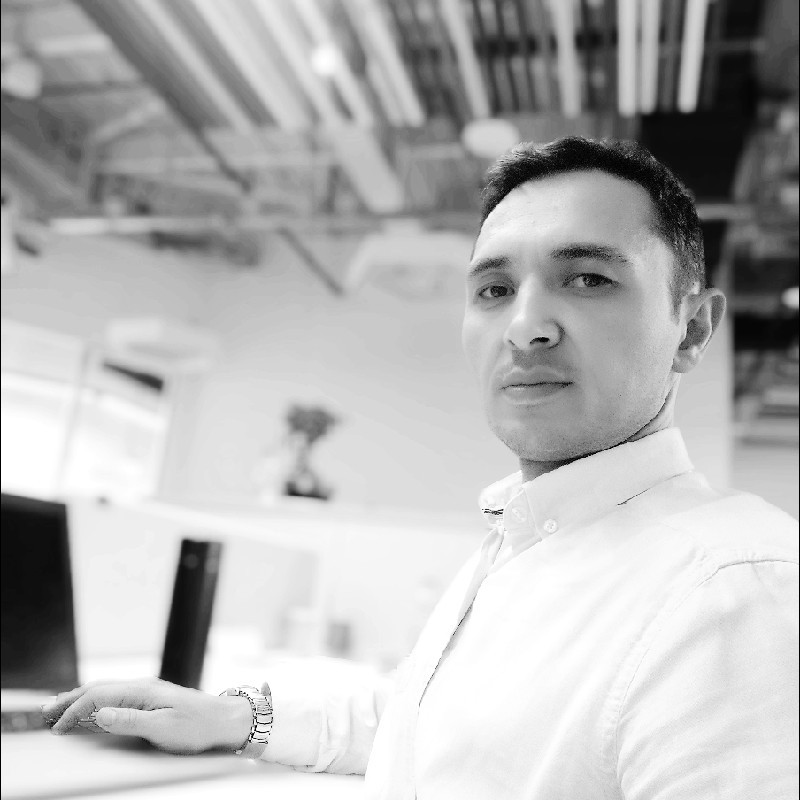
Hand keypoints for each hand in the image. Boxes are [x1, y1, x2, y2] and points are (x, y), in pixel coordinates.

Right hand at [41, 677, 252, 755]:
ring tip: (62, 705)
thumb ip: (130, 721)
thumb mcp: (163, 728)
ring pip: (107, 690)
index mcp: (142, 691)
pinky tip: (94, 706)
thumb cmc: (197, 726)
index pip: (98, 696)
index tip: (56, 727)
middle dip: (71, 698)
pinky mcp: (152, 698)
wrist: (224, 719)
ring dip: (82, 697)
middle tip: (46, 710)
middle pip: (99, 688)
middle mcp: (143, 686)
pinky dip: (98, 700)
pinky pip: (117, 695)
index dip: (74, 711)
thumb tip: (101, 714)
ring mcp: (148, 690)